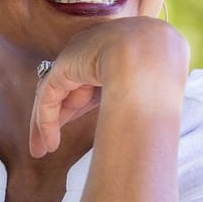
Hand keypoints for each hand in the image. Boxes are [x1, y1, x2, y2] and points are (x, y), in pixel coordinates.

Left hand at [28, 16, 189, 157]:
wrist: (150, 55)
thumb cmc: (161, 71)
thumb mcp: (146, 87)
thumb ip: (133, 97)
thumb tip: (145, 126)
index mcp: (113, 52)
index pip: (88, 81)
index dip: (78, 105)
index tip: (70, 126)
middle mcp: (91, 52)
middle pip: (68, 89)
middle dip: (57, 117)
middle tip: (47, 145)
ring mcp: (76, 57)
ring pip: (53, 95)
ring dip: (45, 125)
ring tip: (40, 151)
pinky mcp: (62, 68)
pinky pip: (48, 98)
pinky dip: (46, 122)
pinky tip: (50, 144)